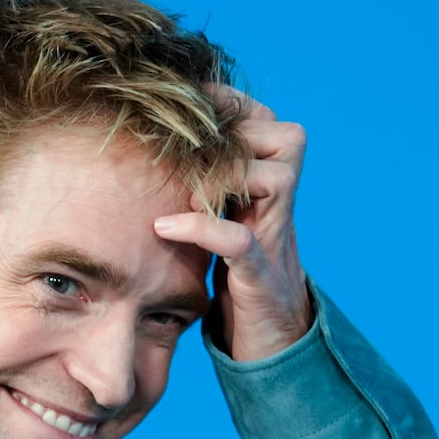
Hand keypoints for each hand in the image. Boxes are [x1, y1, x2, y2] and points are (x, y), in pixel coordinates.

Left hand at [153, 86, 311, 360]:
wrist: (267, 341)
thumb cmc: (232, 275)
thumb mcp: (220, 218)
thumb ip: (205, 184)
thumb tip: (153, 145)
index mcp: (269, 188)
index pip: (269, 122)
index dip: (235, 103)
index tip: (192, 97)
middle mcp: (280, 207)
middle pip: (286, 140)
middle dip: (236, 138)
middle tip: (190, 151)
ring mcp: (273, 241)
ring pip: (275, 180)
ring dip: (224, 177)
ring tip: (181, 192)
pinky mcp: (259, 279)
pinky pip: (238, 243)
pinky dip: (201, 228)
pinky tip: (163, 228)